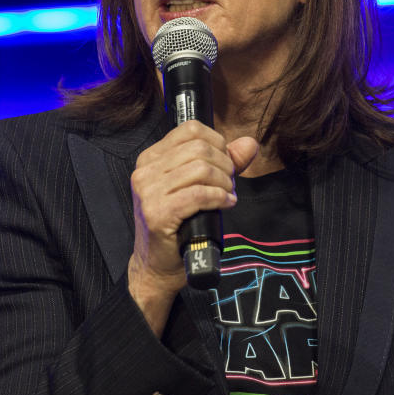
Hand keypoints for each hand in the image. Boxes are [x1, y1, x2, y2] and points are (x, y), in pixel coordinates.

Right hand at [127, 121, 257, 334]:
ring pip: (201, 169)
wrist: (157, 265)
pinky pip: (199, 194)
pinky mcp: (157, 213)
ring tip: (226, 195)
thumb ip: (223, 162)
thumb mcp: (198, 186)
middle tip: (228, 183)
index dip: (217, 142)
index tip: (225, 162)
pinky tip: (225, 204)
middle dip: (224, 165)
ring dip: (223, 182)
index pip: (190, 129)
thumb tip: (249, 143)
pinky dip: (219, 197)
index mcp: (150, 158)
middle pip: (199, 148)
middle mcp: (145, 171)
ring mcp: (148, 192)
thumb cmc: (178, 225)